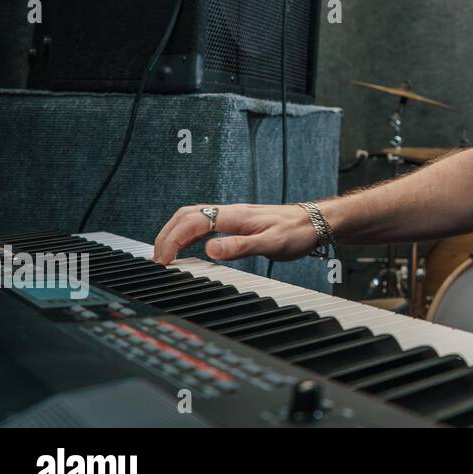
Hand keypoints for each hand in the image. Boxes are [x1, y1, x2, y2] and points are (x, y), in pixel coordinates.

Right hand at [152, 203, 318, 263]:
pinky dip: (188, 234)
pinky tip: (187, 248)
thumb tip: (210, 250)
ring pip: (193, 217)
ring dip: (174, 233)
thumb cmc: (297, 232)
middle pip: (186, 215)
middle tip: (157, 260)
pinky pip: (204, 223)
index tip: (163, 261)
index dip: (172, 240)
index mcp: (235, 216)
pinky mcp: (237, 222)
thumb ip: (240, 247)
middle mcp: (230, 212)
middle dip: (166, 235)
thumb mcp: (271, 243)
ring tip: (165, 255)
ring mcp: (232, 216)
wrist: (315, 222)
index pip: (192, 222)